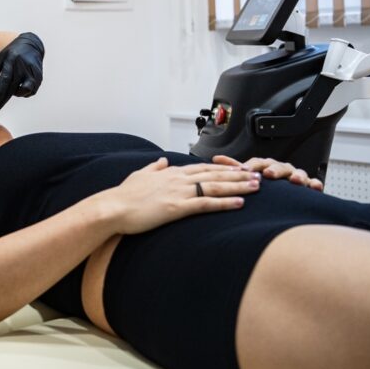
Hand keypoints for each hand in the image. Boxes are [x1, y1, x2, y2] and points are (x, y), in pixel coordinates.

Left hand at [0, 32, 44, 113]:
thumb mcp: (1, 58)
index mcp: (11, 62)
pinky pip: (32, 90)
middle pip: (12, 89)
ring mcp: (32, 72)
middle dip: (2, 102)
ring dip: (17, 94)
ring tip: (12, 90)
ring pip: (24, 91)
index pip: (4, 81)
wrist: (31, 45)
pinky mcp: (39, 77)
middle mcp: (23, 67)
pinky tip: (21, 88)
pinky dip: (25, 92)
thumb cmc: (14, 52)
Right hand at [96, 158, 259, 234]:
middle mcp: (178, 178)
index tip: (238, 168)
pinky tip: (240, 203)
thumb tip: (161, 161)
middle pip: (214, 174)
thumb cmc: (123, 195)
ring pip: (215, 186)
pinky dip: (225, 203)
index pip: (203, 167)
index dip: (223, 168)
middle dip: (237, 174)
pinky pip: (206, 204)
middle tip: (257, 174)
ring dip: (238, 186)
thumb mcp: (139, 176)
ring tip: (256, 185)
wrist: (113, 207)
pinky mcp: (177, 207)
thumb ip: (153, 168)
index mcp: (170, 172)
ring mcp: (179, 192)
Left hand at [211, 155, 322, 190]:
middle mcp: (282, 169)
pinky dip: (315, 184)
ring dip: (297, 175)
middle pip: (278, 166)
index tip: (244, 170)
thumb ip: (236, 168)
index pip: (258, 163)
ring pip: (298, 173)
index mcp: (267, 166)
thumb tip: (216, 159)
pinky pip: (314, 184)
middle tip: (268, 174)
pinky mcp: (310, 186)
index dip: (252, 166)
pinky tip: (315, 187)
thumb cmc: (268, 184)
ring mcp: (297, 177)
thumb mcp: (251, 175)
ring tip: (295, 180)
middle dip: (274, 169)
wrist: (286, 198)